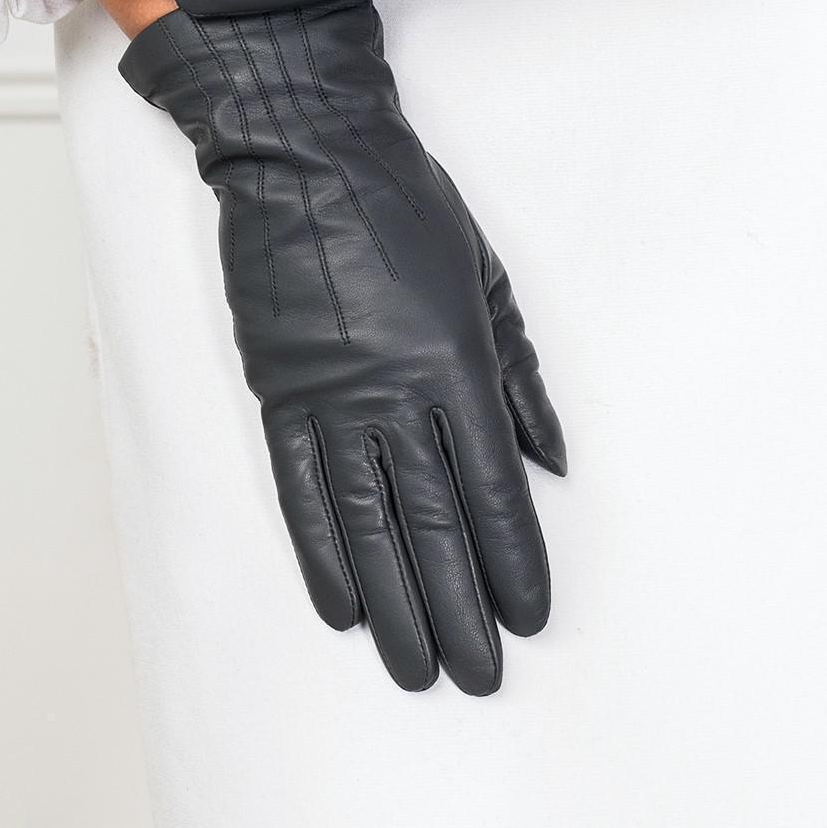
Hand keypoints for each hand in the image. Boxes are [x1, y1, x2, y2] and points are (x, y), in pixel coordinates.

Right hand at [123, 0, 565, 693]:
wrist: (303, 152)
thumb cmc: (403, 201)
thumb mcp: (489, 276)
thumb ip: (520, 374)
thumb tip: (550, 459)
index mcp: (455, 360)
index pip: (492, 487)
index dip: (512, 560)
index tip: (529, 615)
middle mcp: (392, 392)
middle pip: (433, 523)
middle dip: (460, 607)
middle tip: (477, 675)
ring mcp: (327, 397)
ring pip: (364, 524)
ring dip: (392, 602)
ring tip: (412, 666)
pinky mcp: (276, 391)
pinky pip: (298, 490)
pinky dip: (318, 553)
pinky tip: (339, 605)